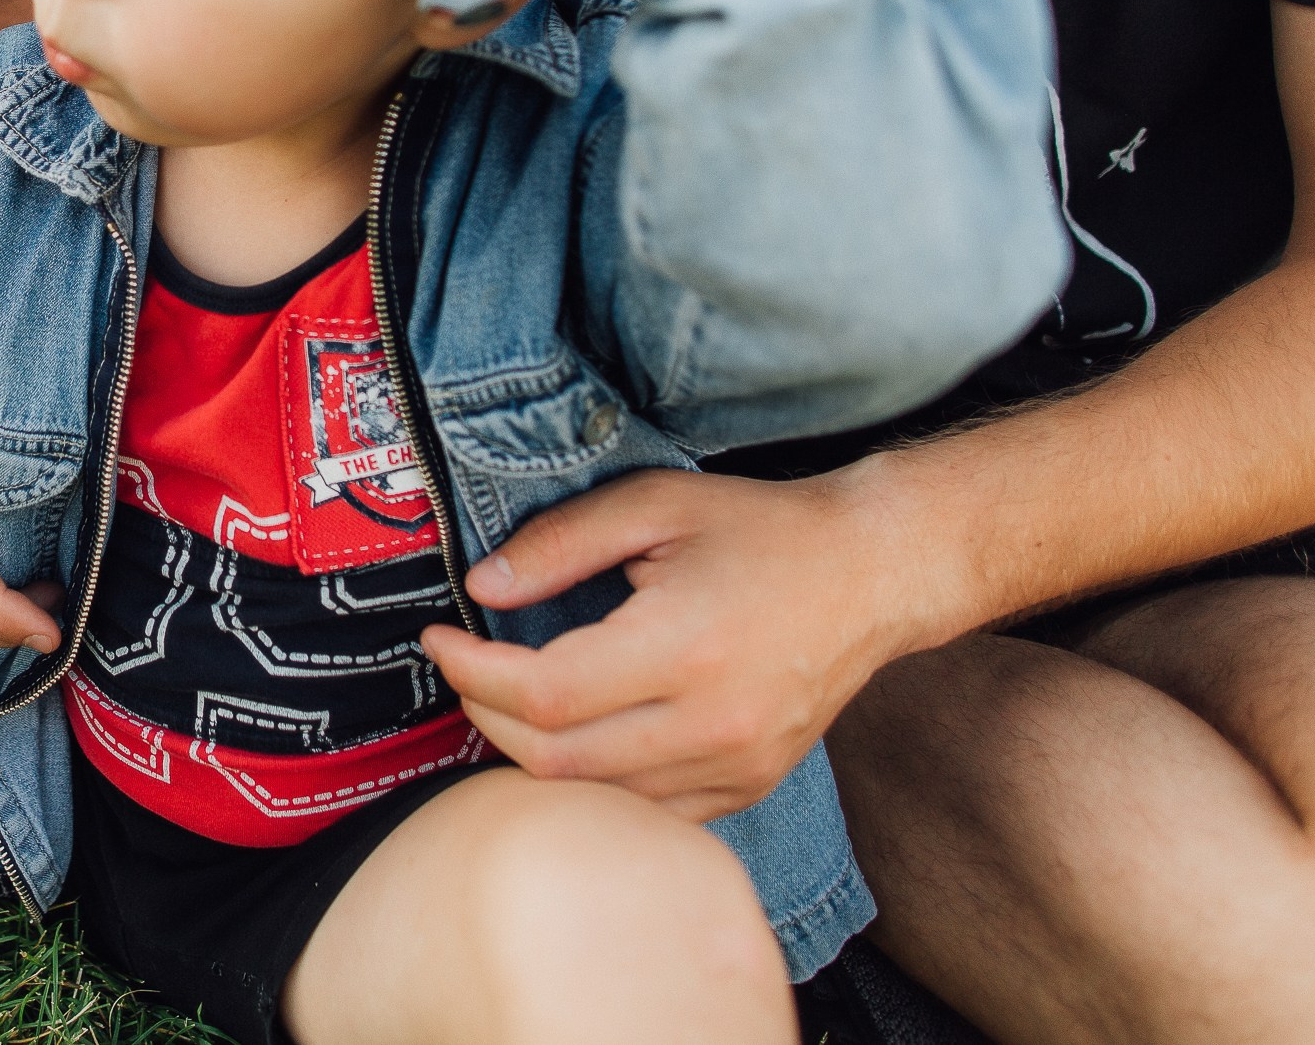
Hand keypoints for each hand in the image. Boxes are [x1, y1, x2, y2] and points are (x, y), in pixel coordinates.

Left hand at [420, 467, 932, 821]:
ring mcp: (735, 766)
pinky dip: (589, 782)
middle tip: (464, 667)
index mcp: (687, 648)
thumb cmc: (764, 531)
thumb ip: (562, 543)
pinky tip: (568, 734)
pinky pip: (642, 811)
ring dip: (529, 752)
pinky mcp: (747, 786)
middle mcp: (714, 724)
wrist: (875, 573)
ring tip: (505, 697)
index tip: (439, 639)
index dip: (473, 673)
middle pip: (556, 759)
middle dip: (486, 712)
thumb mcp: (656, 504)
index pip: (546, 694)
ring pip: (594, 795)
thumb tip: (484, 587)